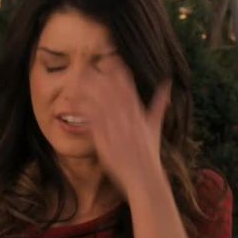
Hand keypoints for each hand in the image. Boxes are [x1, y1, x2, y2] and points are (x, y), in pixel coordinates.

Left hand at [78, 59, 170, 193]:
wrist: (144, 177)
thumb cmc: (149, 154)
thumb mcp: (155, 127)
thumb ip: (158, 105)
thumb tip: (167, 85)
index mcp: (138, 113)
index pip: (128, 87)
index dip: (118, 72)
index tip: (108, 60)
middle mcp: (127, 118)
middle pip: (110, 92)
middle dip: (98, 78)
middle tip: (85, 66)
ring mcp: (115, 129)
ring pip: (98, 104)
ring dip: (86, 92)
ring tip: (74, 81)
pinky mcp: (104, 140)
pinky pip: (90, 123)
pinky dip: (82, 112)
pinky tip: (71, 105)